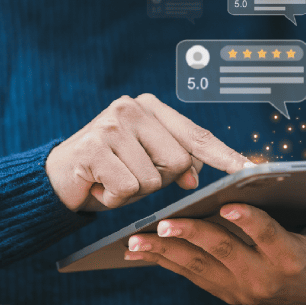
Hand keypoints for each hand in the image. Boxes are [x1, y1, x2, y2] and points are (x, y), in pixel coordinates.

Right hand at [45, 93, 250, 211]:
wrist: (58, 178)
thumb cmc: (110, 170)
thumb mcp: (147, 162)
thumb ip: (175, 162)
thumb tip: (195, 176)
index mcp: (151, 106)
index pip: (196, 134)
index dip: (223, 155)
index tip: (247, 169)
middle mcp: (134, 107)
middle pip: (178, 161)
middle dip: (158, 181)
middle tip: (129, 175)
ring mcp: (113, 123)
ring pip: (152, 179)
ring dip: (133, 192)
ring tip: (112, 178)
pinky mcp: (95, 145)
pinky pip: (127, 188)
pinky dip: (114, 198)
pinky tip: (99, 185)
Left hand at [122, 186, 305, 304]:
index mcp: (289, 256)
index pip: (268, 237)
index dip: (250, 221)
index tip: (230, 204)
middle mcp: (260, 276)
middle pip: (224, 252)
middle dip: (194, 236)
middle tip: (168, 221)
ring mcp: (237, 285)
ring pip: (198, 266)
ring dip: (167, 251)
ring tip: (140, 238)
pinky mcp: (220, 289)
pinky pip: (188, 274)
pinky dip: (164, 260)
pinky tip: (141, 248)